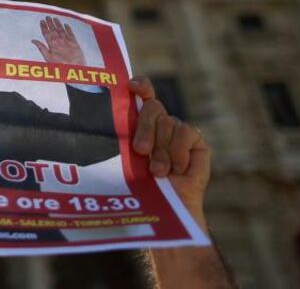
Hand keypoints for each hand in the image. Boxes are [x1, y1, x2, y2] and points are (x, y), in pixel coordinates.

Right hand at [31, 16, 85, 65]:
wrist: (74, 69)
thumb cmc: (60, 66)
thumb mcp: (47, 58)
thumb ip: (41, 48)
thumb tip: (33, 40)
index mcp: (52, 45)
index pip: (47, 33)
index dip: (44, 27)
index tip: (42, 21)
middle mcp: (60, 41)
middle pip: (54, 30)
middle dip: (50, 23)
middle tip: (47, 17)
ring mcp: (68, 42)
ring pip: (62, 30)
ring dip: (58, 24)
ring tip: (55, 18)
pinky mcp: (75, 43)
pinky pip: (71, 34)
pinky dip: (68, 29)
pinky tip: (66, 24)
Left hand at [130, 77, 210, 230]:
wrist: (164, 213)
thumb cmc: (136, 190)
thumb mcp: (123, 159)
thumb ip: (120, 136)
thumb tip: (103, 115)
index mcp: (138, 124)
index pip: (142, 95)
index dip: (141, 86)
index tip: (131, 86)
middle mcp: (159, 125)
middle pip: (153, 107)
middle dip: (145, 128)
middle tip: (139, 151)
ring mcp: (178, 133)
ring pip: (169, 121)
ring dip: (162, 149)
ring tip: (157, 172)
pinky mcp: (197, 144)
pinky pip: (187, 132)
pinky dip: (179, 151)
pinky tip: (177, 169)